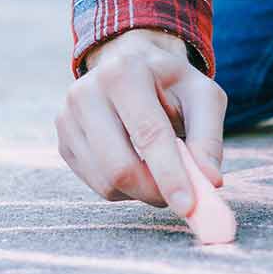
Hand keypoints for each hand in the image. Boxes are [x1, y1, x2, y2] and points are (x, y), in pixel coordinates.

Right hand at [56, 29, 226, 212]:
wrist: (132, 68)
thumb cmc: (172, 86)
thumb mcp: (203, 98)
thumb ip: (208, 138)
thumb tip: (209, 181)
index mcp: (125, 72)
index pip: (148, 133)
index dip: (170, 174)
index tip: (188, 206)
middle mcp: (87, 91)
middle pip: (119, 166)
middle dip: (154, 191)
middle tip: (182, 198)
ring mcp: (68, 117)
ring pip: (106, 182)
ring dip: (141, 192)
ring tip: (160, 172)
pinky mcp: (63, 141)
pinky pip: (95, 184)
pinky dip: (123, 188)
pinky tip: (137, 165)